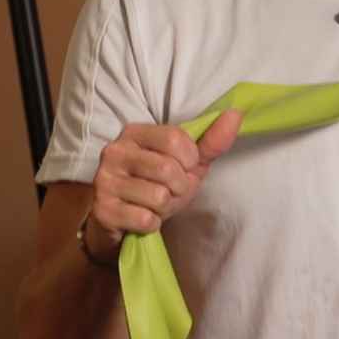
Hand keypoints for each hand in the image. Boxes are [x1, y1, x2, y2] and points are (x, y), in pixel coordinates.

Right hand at [86, 109, 242, 256]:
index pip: (175, 138)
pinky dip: (152, 224)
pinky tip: (141, 217)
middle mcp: (115, 151)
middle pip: (167, 170)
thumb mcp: (186, 163)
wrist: (120, 220)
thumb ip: (210, 142)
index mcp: (134, 132)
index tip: (185, 169)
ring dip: (166, 208)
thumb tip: (236, 114)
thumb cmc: (156, 185)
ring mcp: (105, 180)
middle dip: (180, 188)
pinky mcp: (103, 210)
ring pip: (158, 197)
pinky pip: (145, 219)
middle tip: (171, 193)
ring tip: (154, 205)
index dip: (190, 160)